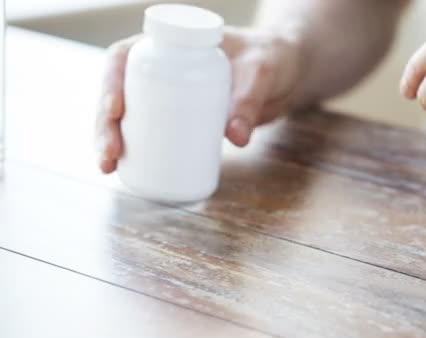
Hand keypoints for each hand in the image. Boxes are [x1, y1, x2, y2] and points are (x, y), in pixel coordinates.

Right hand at [96, 27, 302, 173]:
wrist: (285, 75)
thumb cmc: (270, 58)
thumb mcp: (261, 72)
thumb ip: (249, 101)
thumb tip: (236, 139)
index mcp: (171, 44)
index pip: (126, 55)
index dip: (111, 81)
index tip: (115, 110)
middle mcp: (163, 68)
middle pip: (119, 91)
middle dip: (105, 123)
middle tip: (110, 153)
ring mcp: (169, 94)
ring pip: (128, 114)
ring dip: (112, 140)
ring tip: (108, 167)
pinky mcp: (181, 117)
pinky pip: (150, 131)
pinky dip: (135, 149)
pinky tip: (125, 170)